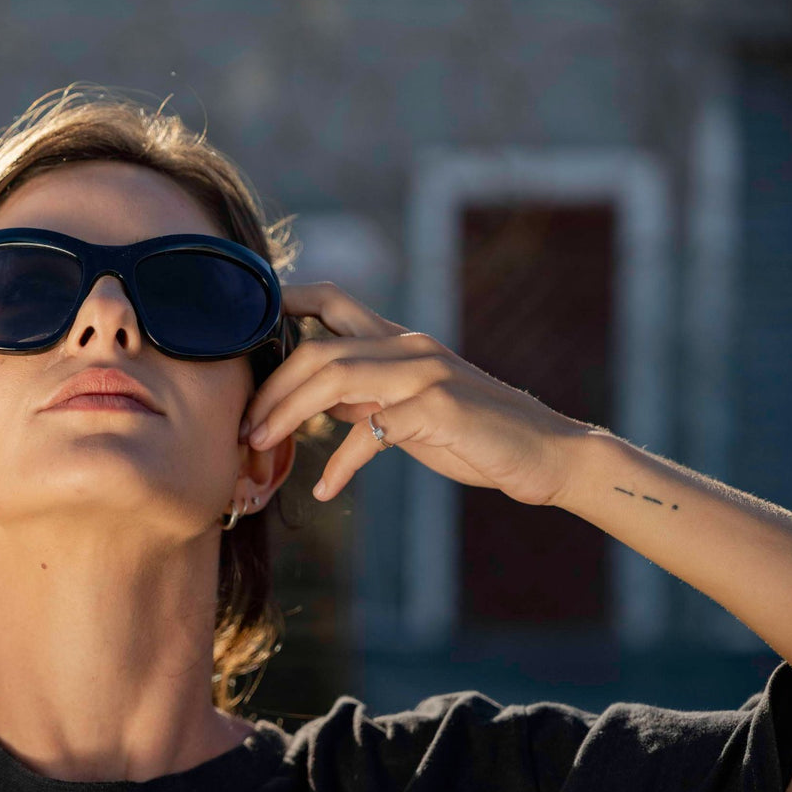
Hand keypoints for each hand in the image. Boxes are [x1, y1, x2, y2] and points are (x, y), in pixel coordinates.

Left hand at [242, 282, 594, 506]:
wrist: (547, 454)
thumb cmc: (474, 434)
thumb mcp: (409, 408)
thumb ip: (366, 397)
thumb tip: (317, 401)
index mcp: (399, 342)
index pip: (334, 302)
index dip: (285, 302)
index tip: (245, 323)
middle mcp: (408, 348)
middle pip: (317, 350)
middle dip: (271, 388)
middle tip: (244, 427)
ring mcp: (425, 375)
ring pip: (334, 378)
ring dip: (288, 414)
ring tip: (261, 445)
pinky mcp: (440, 410)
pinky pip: (372, 434)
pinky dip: (341, 464)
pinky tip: (326, 488)